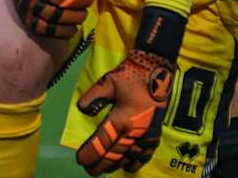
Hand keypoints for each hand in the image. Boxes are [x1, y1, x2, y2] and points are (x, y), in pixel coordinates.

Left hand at [76, 49, 175, 173]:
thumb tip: (82, 110)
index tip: (80, 159)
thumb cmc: (132, 75)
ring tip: (104, 169)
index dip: (89, 154)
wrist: (157, 69)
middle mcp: (134, 131)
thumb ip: (93, 96)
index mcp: (121, 118)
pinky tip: (127, 167)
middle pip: (113, 156)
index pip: (101, 143)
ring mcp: (146, 134)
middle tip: (89, 170)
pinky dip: (135, 164)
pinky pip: (145, 155)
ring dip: (114, 166)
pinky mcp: (155, 133)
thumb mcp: (108, 81)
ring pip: (128, 158)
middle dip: (99, 165)